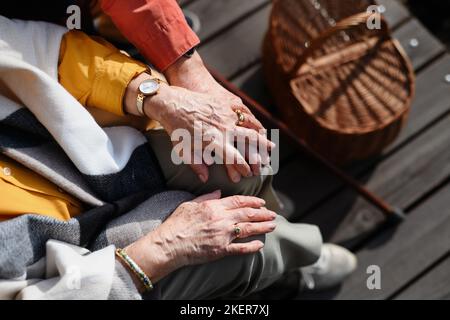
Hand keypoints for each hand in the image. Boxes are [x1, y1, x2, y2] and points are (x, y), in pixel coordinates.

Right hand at [124, 191, 275, 282]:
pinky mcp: (221, 250)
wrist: (169, 244)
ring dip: (262, 227)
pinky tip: (260, 245)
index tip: (261, 202)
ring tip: (273, 226)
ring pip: (248, 229)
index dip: (252, 201)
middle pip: (247, 214)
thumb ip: (206, 197)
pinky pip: (241, 248)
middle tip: (273, 214)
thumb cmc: (176, 224)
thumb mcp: (189, 204)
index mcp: (214, 206)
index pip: (238, 201)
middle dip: (263, 214)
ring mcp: (223, 235)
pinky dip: (252, 247)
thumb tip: (218, 193)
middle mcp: (221, 219)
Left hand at [144, 83, 273, 182]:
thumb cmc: (176, 130)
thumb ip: (196, 165)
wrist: (171, 103)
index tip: (248, 173)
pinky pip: (243, 111)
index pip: (235, 158)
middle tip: (266, 160)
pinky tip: (257, 124)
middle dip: (260, 152)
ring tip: (269, 144)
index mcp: (214, 142)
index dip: (244, 167)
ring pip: (250, 126)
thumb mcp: (183, 151)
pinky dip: (252, 119)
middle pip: (249, 141)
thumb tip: (205, 179)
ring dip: (261, 135)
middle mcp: (223, 128)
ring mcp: (226, 115)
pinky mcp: (224, 103)